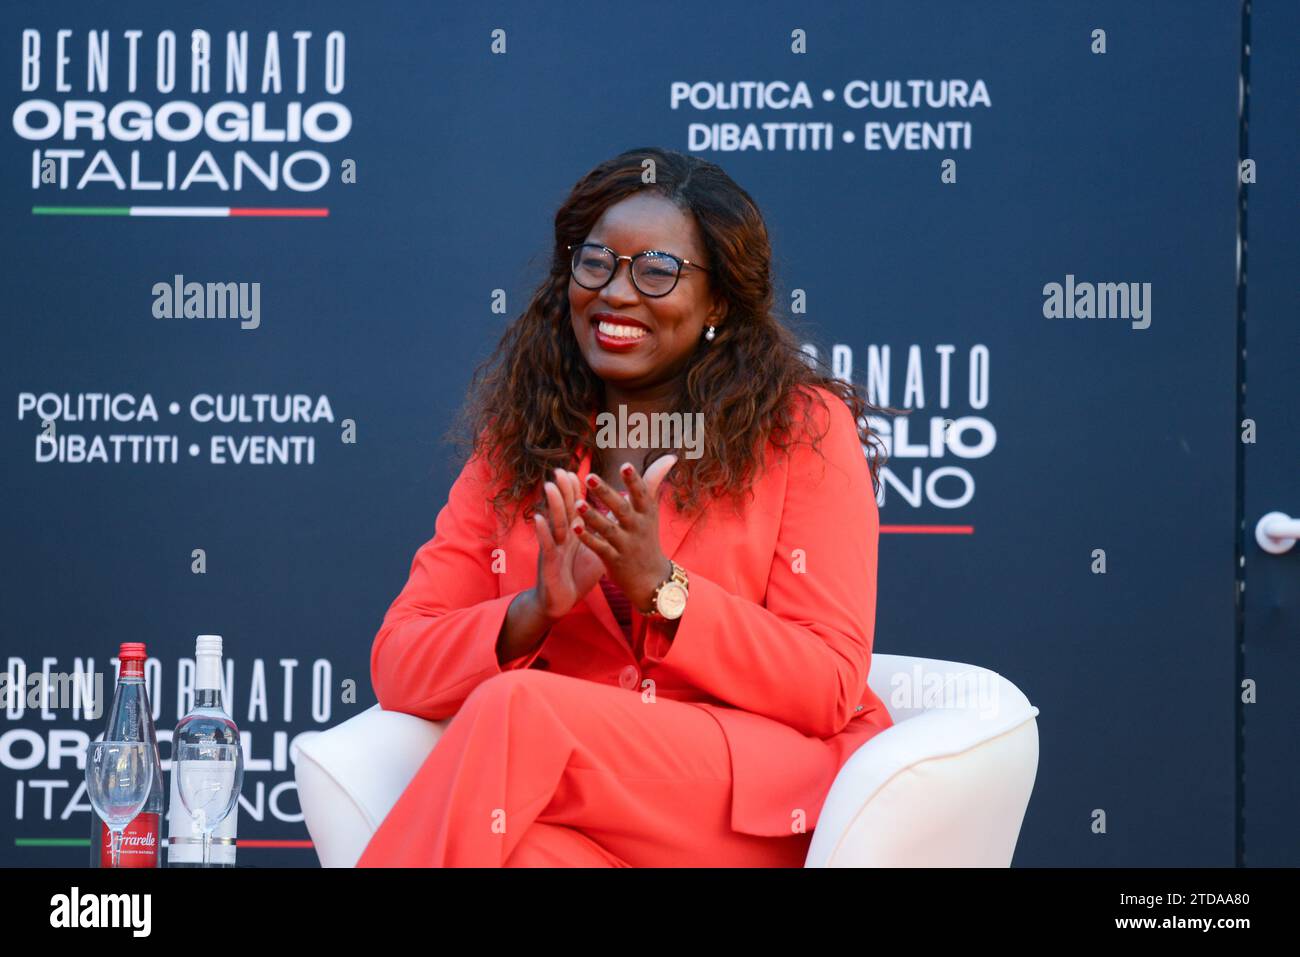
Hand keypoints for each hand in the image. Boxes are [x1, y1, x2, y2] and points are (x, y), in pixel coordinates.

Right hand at [529, 467, 605, 620]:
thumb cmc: (578, 573)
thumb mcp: (596, 550)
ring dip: (552, 505)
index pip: (575, 506)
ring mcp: (554, 547)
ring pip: (554, 523)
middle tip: (561, 470)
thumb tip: (620, 519)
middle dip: (563, 490)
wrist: (562, 600)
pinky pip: (547, 545)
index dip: (575, 490)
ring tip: (550, 487)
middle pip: (563, 509)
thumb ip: (605, 532)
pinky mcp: (549, 562)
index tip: (577, 471)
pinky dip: (542, 531)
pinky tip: (539, 519)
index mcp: (575, 532)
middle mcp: (562, 536)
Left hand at [572, 455, 677, 612]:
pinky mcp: (614, 560)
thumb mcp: (651, 510)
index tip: (625, 465)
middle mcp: (637, 527)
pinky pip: (599, 547)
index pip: (641, 494)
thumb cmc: (647, 537)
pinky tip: (574, 528)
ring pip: (608, 529)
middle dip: (606, 492)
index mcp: (646, 513)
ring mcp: (626, 545)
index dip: (634, 480)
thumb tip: (670, 456)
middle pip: (621, 508)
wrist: (652, 579)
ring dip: (592, 516)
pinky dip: (588, 538)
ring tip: (577, 503)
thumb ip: (653, 482)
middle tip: (589, 476)